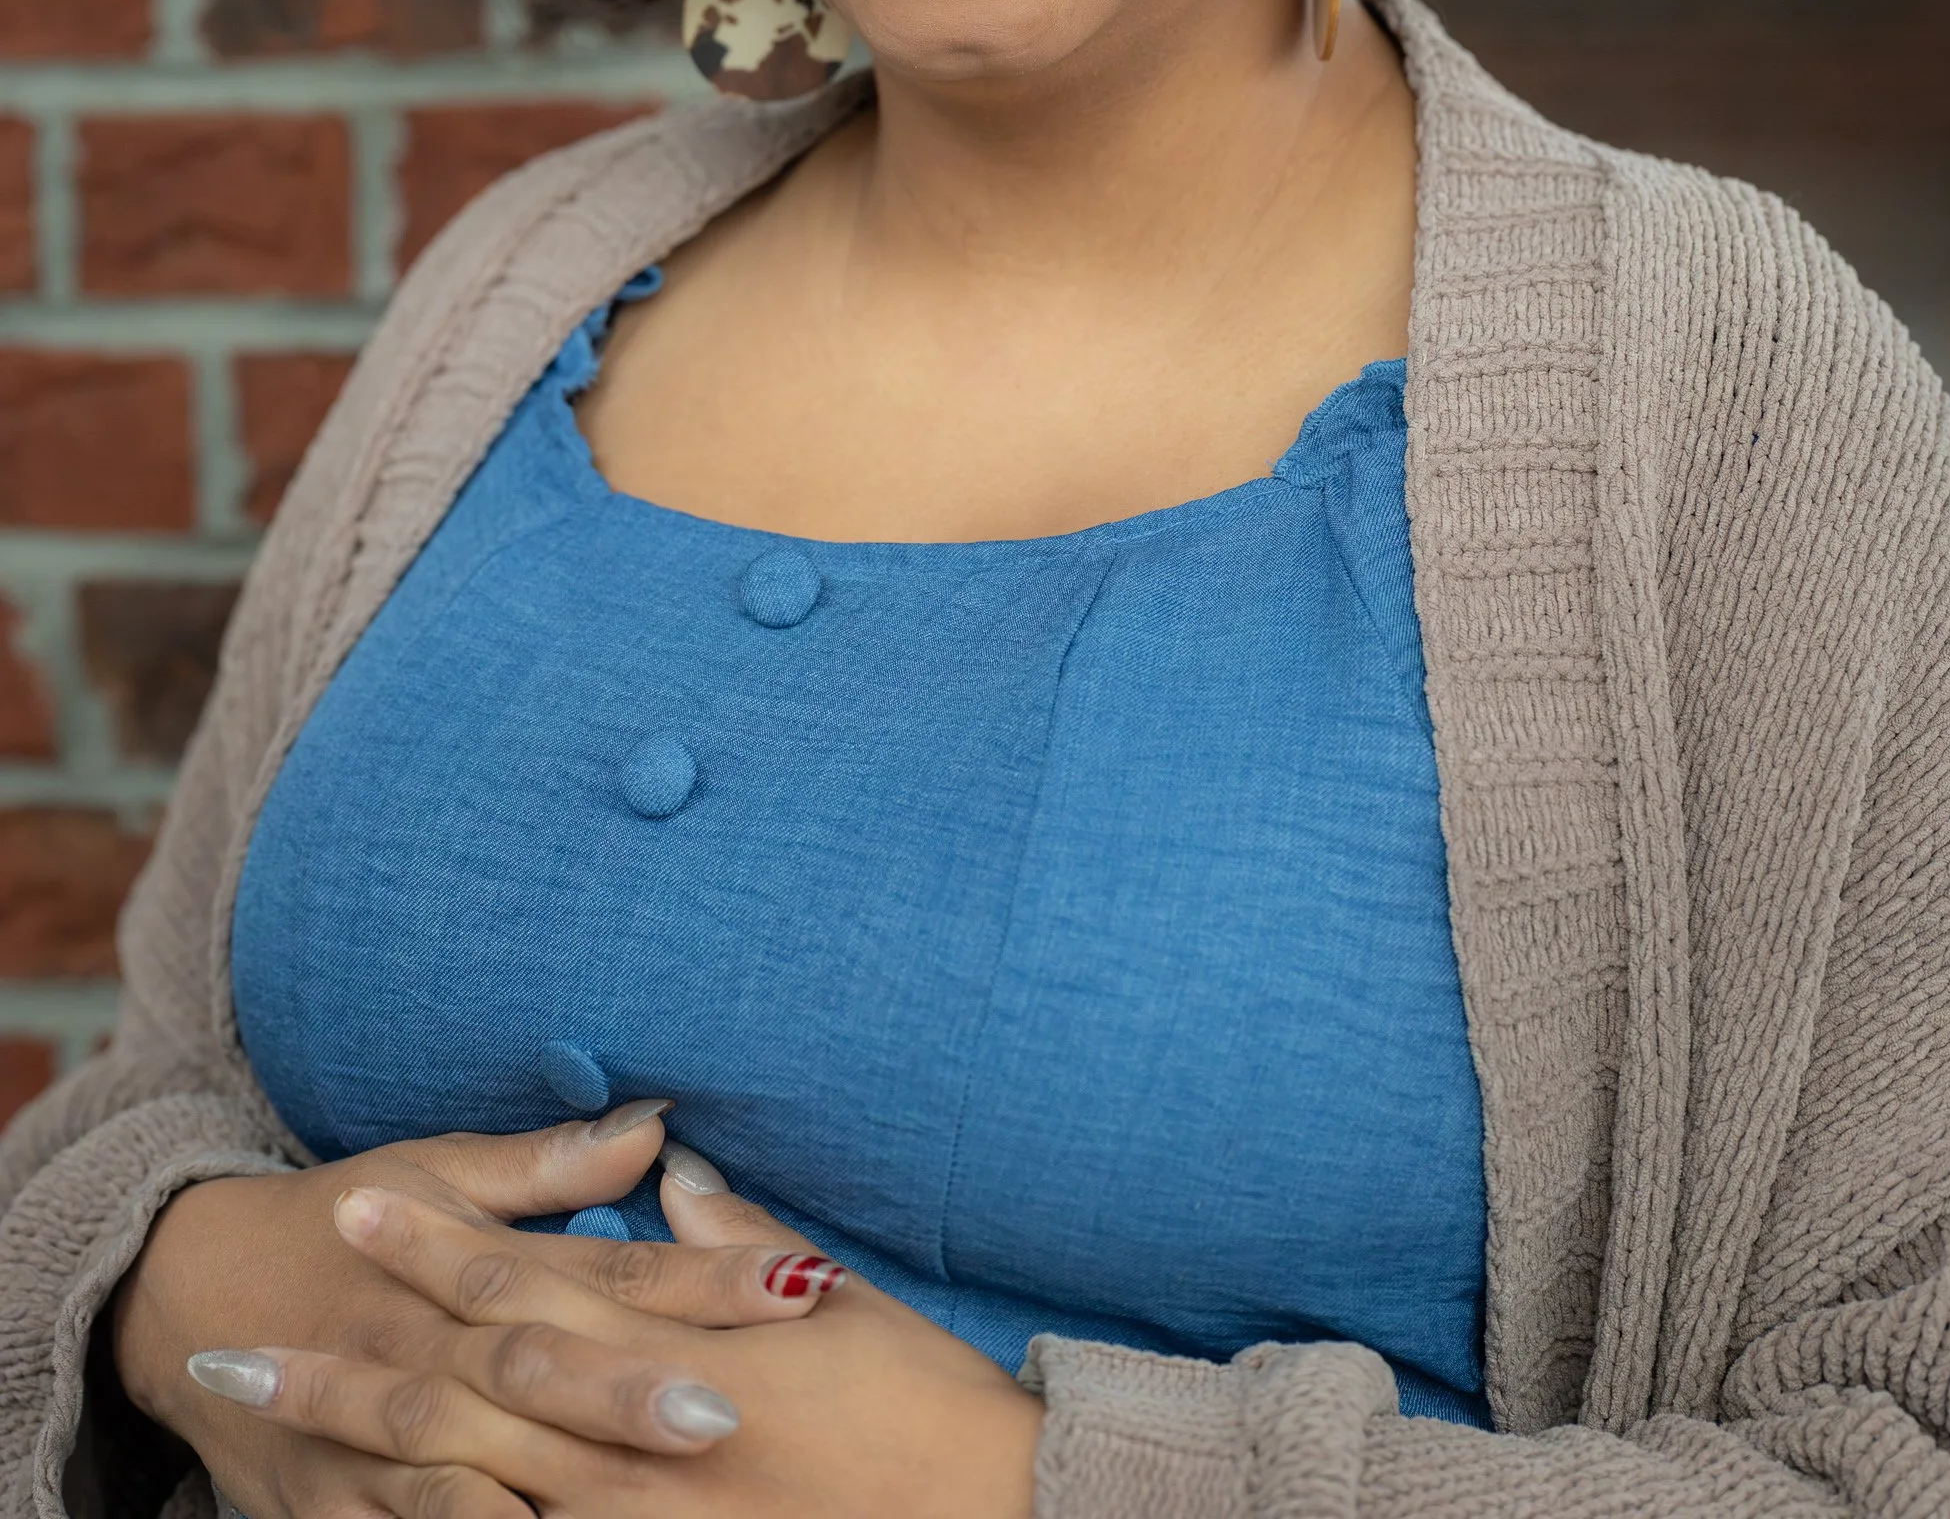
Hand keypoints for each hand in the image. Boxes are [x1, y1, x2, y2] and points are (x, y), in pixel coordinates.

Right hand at [113, 1108, 841, 1518]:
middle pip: (539, 1370)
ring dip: (553, 1489)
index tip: (795, 1284)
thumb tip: (658, 1123)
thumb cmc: (338, 1222)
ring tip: (647, 1507)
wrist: (181, 1294)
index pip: (604, 1272)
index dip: (699, 1280)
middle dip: (630, 1394)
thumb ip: (548, 1168)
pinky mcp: (329, 1509)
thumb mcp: (437, 1174)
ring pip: (469, 1470)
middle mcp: (422, 1346)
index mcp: (461, 1261)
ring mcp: (371, 1437)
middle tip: (730, 1412)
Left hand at [189, 1142, 1044, 1518]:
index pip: (529, 1282)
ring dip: (359, 1462)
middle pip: (466, 1388)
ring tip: (264, 1434)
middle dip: (351, 1363)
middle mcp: (640, 1438)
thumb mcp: (840, 1304)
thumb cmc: (926, 1410)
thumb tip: (670, 1177)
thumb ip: (737, 1245)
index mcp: (679, 1346)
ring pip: (467, 1488)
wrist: (998, 1515)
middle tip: (239, 1341)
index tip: (353, 1205)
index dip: (434, 1242)